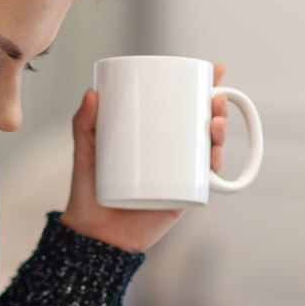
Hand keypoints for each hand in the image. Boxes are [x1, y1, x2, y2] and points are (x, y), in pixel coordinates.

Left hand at [58, 63, 229, 252]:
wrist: (93, 234)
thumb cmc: (88, 192)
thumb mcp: (84, 152)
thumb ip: (83, 124)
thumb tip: (91, 93)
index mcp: (153, 136)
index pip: (182, 107)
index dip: (202, 88)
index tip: (216, 70)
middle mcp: (170, 153)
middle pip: (203, 125)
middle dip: (218, 109)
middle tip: (216, 98)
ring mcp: (178, 175)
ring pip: (209, 150)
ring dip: (220, 134)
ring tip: (215, 124)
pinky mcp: (181, 197)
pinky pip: (204, 182)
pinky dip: (214, 168)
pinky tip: (215, 156)